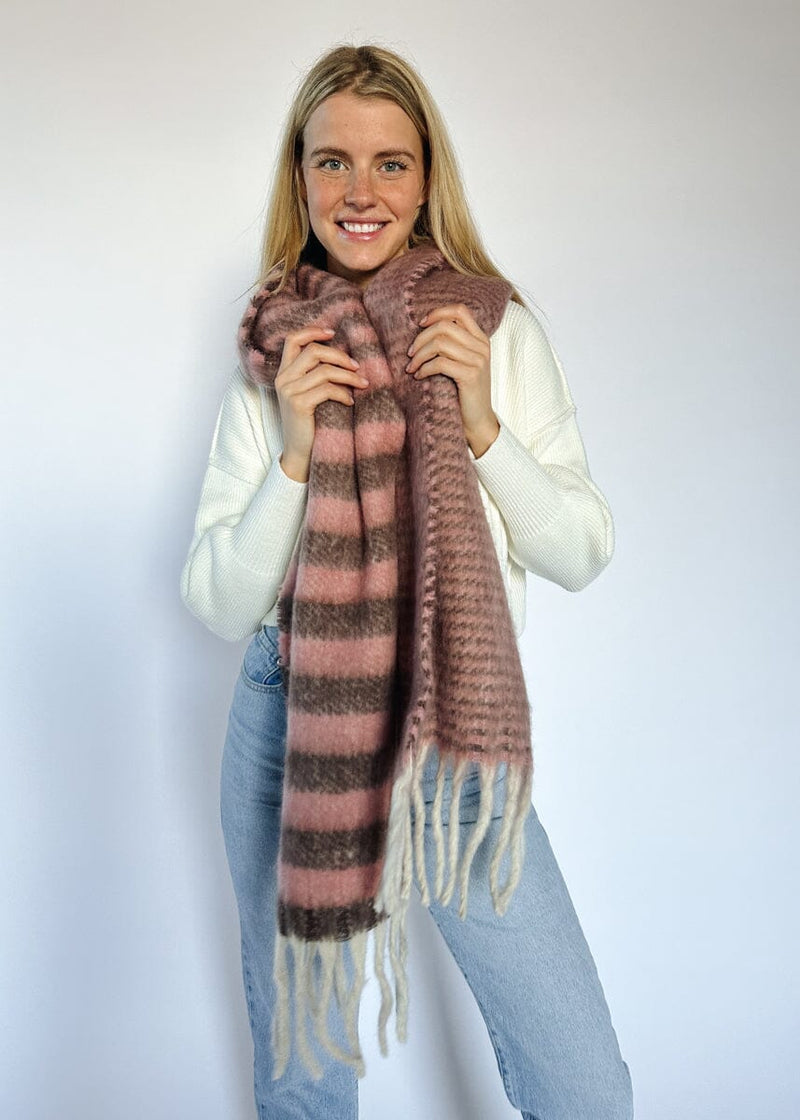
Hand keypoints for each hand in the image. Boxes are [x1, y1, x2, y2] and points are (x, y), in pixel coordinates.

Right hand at [275, 326, 369, 481]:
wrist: (299, 454)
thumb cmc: (310, 424)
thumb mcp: (309, 395)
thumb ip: (315, 375)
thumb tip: (343, 357)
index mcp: (284, 373)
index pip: (292, 339)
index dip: (313, 331)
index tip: (333, 333)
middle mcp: (283, 379)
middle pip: (313, 350)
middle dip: (340, 355)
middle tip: (358, 366)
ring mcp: (288, 391)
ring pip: (324, 370)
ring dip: (349, 376)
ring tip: (363, 384)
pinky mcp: (298, 403)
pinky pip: (327, 389)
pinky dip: (344, 394)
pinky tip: (350, 402)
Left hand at [405, 303, 499, 456]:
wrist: (479, 421)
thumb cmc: (465, 392)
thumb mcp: (463, 363)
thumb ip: (453, 344)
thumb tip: (424, 328)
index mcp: (480, 339)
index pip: (459, 310)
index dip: (437, 313)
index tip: (421, 325)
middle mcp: (481, 346)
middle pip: (445, 326)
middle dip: (421, 338)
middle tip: (410, 353)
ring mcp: (478, 360)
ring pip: (440, 343)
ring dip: (420, 355)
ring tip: (412, 367)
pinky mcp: (470, 375)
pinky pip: (440, 363)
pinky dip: (424, 368)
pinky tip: (419, 376)